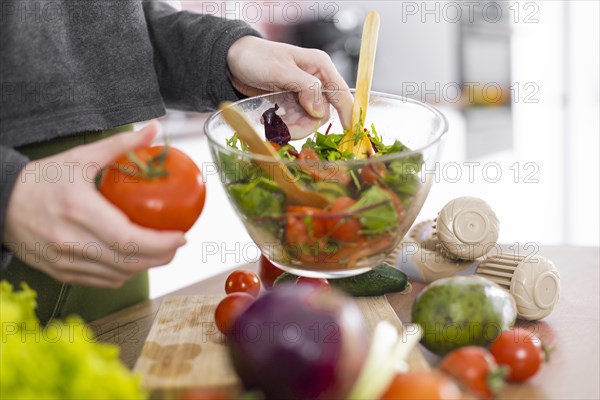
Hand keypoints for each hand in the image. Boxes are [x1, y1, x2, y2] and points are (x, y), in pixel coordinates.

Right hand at [2, 122, 185, 287]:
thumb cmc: (42, 179)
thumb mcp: (80, 157)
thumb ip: (120, 145)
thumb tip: (154, 129)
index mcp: (80, 210)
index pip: (130, 238)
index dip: (161, 243)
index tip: (181, 236)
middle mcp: (72, 241)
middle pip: (129, 261)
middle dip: (161, 256)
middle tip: (176, 244)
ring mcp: (65, 261)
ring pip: (118, 274)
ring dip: (145, 266)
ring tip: (160, 251)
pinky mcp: (60, 272)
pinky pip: (102, 280)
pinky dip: (123, 272)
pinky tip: (133, 259)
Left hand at [227, 36, 353, 128]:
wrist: (233, 61)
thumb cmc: (257, 58)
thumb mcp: (282, 70)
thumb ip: (306, 88)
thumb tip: (320, 111)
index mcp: (320, 67)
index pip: (341, 93)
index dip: (348, 113)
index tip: (350, 131)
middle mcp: (316, 81)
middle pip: (323, 113)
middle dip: (305, 125)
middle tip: (285, 129)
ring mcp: (304, 93)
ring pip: (309, 120)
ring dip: (293, 127)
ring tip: (274, 123)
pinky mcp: (292, 103)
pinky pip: (296, 121)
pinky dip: (285, 125)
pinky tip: (271, 120)